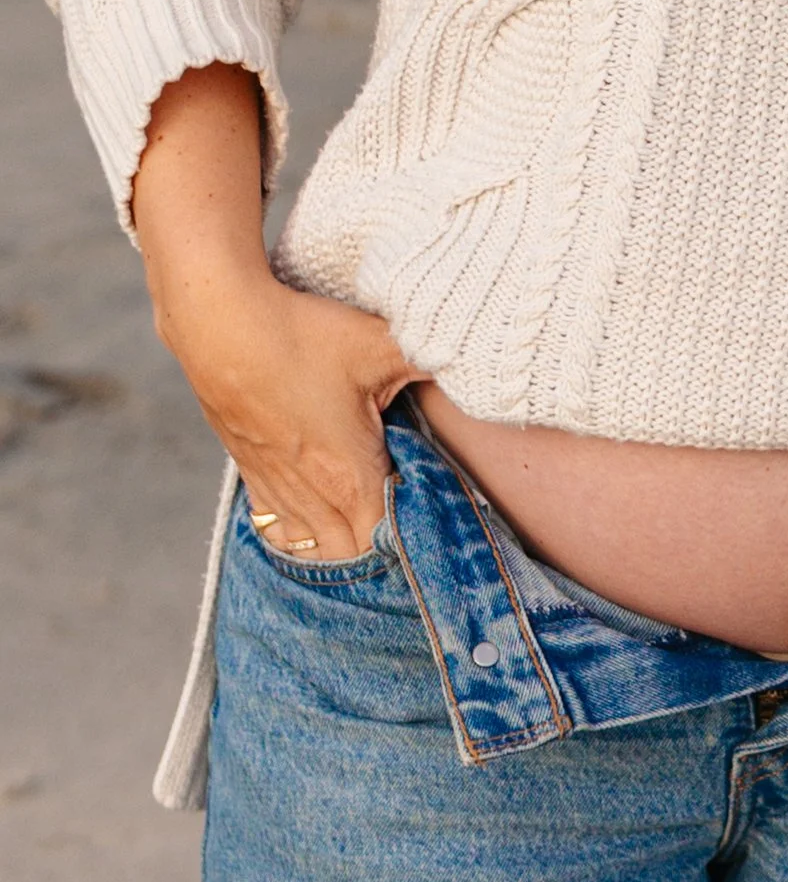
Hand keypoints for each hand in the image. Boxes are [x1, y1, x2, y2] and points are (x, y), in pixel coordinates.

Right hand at [158, 267, 420, 560]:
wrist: (219, 325)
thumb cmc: (301, 336)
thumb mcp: (380, 345)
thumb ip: (433, 362)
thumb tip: (475, 363)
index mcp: (350, 476)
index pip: (387, 542)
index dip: (413, 545)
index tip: (435, 534)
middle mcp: (312, 494)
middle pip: (350, 556)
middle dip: (380, 554)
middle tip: (409, 539)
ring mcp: (275, 486)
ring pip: (311, 547)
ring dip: (339, 549)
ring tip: (367, 539)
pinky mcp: (249, 471)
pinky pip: (275, 526)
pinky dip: (298, 534)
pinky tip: (314, 525)